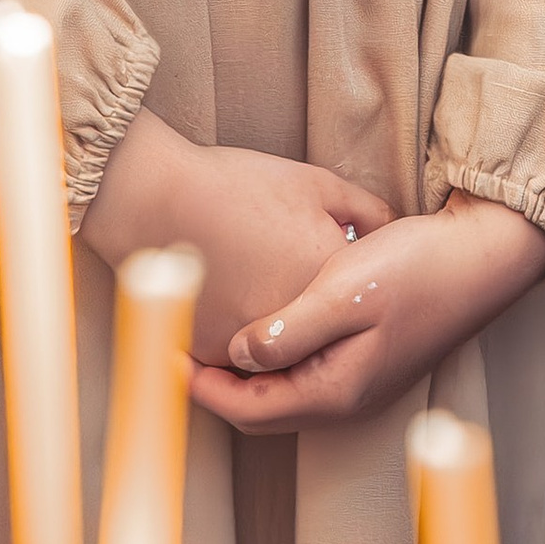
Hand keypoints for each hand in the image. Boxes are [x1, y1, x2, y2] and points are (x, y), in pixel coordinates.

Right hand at [80, 111, 387, 358]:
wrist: (156, 197)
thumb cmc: (236, 184)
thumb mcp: (316, 183)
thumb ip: (366, 211)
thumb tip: (388, 232)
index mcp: (328, 282)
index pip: (356, 298)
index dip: (350, 283)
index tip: (343, 275)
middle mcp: (297, 324)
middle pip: (322, 334)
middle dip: (321, 319)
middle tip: (308, 296)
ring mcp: (254, 344)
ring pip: (281, 355)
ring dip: (283, 340)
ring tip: (270, 303)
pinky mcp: (213, 352)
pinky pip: (236, 360)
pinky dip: (239, 344)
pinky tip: (232, 307)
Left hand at [189, 192, 544, 434]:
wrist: (484, 255)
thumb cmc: (418, 268)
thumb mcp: (343, 291)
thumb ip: (287, 330)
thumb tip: (238, 356)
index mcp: (338, 391)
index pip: (248, 410)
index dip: (200, 387)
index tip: (162, 355)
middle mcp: (348, 398)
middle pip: (262, 408)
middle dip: (215, 384)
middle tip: (173, 346)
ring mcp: (361, 381)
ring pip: (282, 390)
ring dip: (243, 370)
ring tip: (205, 333)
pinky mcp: (369, 358)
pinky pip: (305, 370)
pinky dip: (272, 355)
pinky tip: (257, 323)